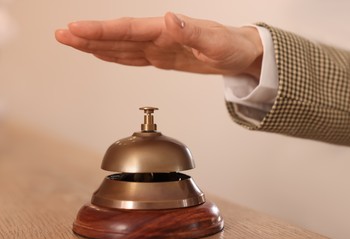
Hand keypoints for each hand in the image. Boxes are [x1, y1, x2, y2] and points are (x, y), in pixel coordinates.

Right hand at [55, 12, 262, 78]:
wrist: (238, 54)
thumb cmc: (230, 46)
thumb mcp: (215, 41)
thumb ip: (191, 31)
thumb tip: (168, 19)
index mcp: (166, 30)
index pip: (127, 30)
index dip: (101, 31)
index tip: (77, 29)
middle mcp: (158, 36)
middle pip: (117, 37)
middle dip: (89, 37)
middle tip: (62, 35)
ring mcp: (158, 47)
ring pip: (121, 47)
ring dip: (96, 46)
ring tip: (73, 43)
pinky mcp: (161, 58)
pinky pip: (133, 57)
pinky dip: (115, 56)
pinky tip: (102, 55)